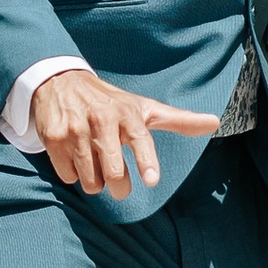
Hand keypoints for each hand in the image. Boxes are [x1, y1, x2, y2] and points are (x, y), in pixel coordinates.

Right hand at [30, 66, 218, 200]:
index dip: (146, 160)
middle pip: (113, 173)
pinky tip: (75, 153)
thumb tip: (215, 122)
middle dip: (119, 186)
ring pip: (90, 181)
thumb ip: (178, 120)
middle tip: (119, 181)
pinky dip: (73, 173)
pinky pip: (68, 176)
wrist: (61, 81)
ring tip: (95, 161)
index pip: (140, 139)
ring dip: (95, 180)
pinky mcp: (52, 138)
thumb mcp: (143, 108)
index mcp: (127, 113)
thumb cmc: (111, 101)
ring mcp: (74, 129)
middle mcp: (101, 119)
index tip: (152, 180)